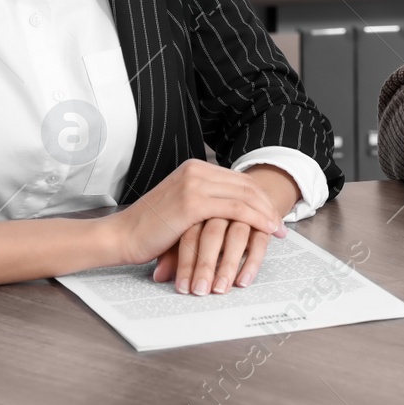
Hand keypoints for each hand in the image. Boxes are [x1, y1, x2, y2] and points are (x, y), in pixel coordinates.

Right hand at [105, 159, 287, 270]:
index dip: (259, 196)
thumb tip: (235, 214)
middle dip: (267, 205)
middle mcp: (196, 170)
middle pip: (245, 185)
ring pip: (244, 196)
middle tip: (282, 223)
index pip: (238, 179)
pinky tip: (266, 231)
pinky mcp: (193, 202)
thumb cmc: (149, 229)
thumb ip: (206, 203)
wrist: (120, 236)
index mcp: (194, 168)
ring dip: (266, 214)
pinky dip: (255, 219)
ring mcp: (194, 184)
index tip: (273, 213)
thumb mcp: (182, 207)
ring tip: (278, 230)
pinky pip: (236, 209)